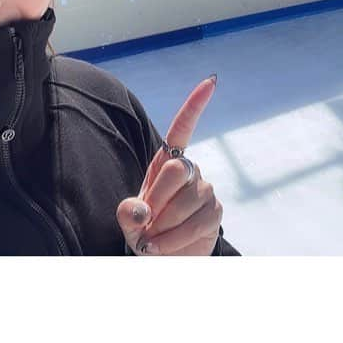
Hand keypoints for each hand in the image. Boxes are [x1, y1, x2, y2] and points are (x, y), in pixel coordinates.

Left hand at [117, 75, 222, 255]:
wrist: (163, 260)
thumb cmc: (146, 232)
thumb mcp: (130, 222)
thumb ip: (128, 214)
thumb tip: (139, 210)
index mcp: (165, 163)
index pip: (182, 129)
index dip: (195, 105)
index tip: (211, 81)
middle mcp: (189, 171)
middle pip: (176, 169)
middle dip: (157, 199)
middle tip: (145, 224)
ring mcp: (205, 190)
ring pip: (186, 200)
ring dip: (164, 226)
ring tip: (152, 241)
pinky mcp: (215, 212)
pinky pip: (196, 222)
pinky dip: (174, 239)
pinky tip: (164, 247)